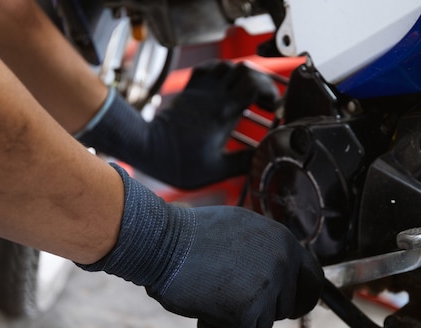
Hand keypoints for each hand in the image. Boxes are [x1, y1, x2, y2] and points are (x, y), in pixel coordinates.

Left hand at [77, 60, 278, 188]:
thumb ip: (243, 163)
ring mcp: (199, 91)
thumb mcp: (216, 170)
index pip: (253, 85)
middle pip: (244, 71)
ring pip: (227, 66)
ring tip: (248, 91)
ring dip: (242, 75)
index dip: (269, 91)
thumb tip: (265, 156)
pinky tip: (226, 84)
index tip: (272, 105)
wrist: (148, 150)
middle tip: (264, 99)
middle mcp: (213, 96)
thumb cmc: (178, 162)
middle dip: (260, 81)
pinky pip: (207, 69)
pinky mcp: (188, 91)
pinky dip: (221, 70)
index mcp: (223, 114)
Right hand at [147, 205, 322, 327]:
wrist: (160, 240)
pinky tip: (200, 311)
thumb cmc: (193, 235)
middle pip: (284, 308)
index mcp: (284, 241)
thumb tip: (285, 274)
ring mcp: (265, 286)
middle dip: (258, 308)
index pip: (313, 281)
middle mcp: (281, 263)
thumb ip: (267, 251)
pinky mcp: (244, 310)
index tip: (288, 309)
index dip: (300, 299)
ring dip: (236, 318)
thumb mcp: (242, 230)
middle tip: (226, 294)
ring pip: (261, 324)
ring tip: (209, 294)